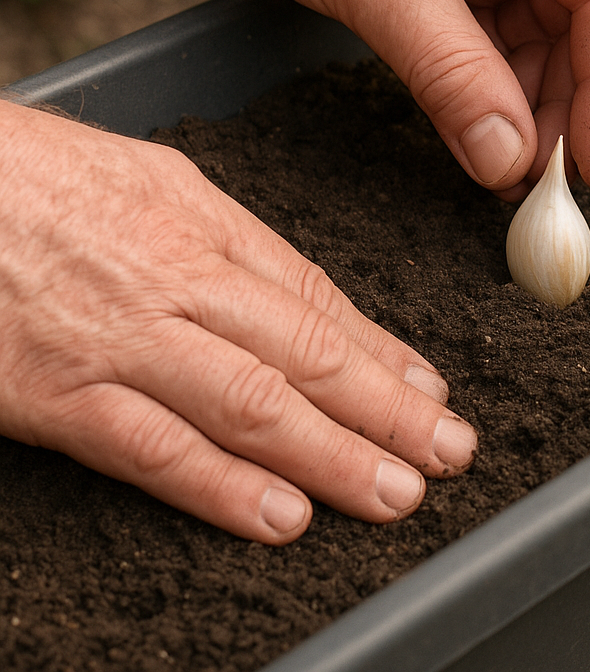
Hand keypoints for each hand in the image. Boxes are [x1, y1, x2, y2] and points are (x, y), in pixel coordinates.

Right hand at [0, 101, 476, 543]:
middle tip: (449, 451)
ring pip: (253, 406)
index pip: (318, 300)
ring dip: (333, 456)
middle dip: (389, 410)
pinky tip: (283, 515)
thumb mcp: (152, 178)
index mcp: (204, 222)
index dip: (383, 352)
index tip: (429, 389)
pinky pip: (155, 449)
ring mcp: (121, 340)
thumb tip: (295, 292)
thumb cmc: (34, 174)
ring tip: (398, 491)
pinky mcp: (58, 394)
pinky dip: (223, 487)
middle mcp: (178, 280)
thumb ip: (226, 237)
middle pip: (307, 354)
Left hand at [168, 0, 589, 201]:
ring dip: (526, 101)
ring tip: (507, 168)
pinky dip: (490, 81)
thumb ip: (454, 77)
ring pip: (545, 30)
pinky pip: (499, 26)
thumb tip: (509, 162)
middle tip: (543, 185)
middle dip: (565, 104)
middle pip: (585, 17)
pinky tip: (481, 130)